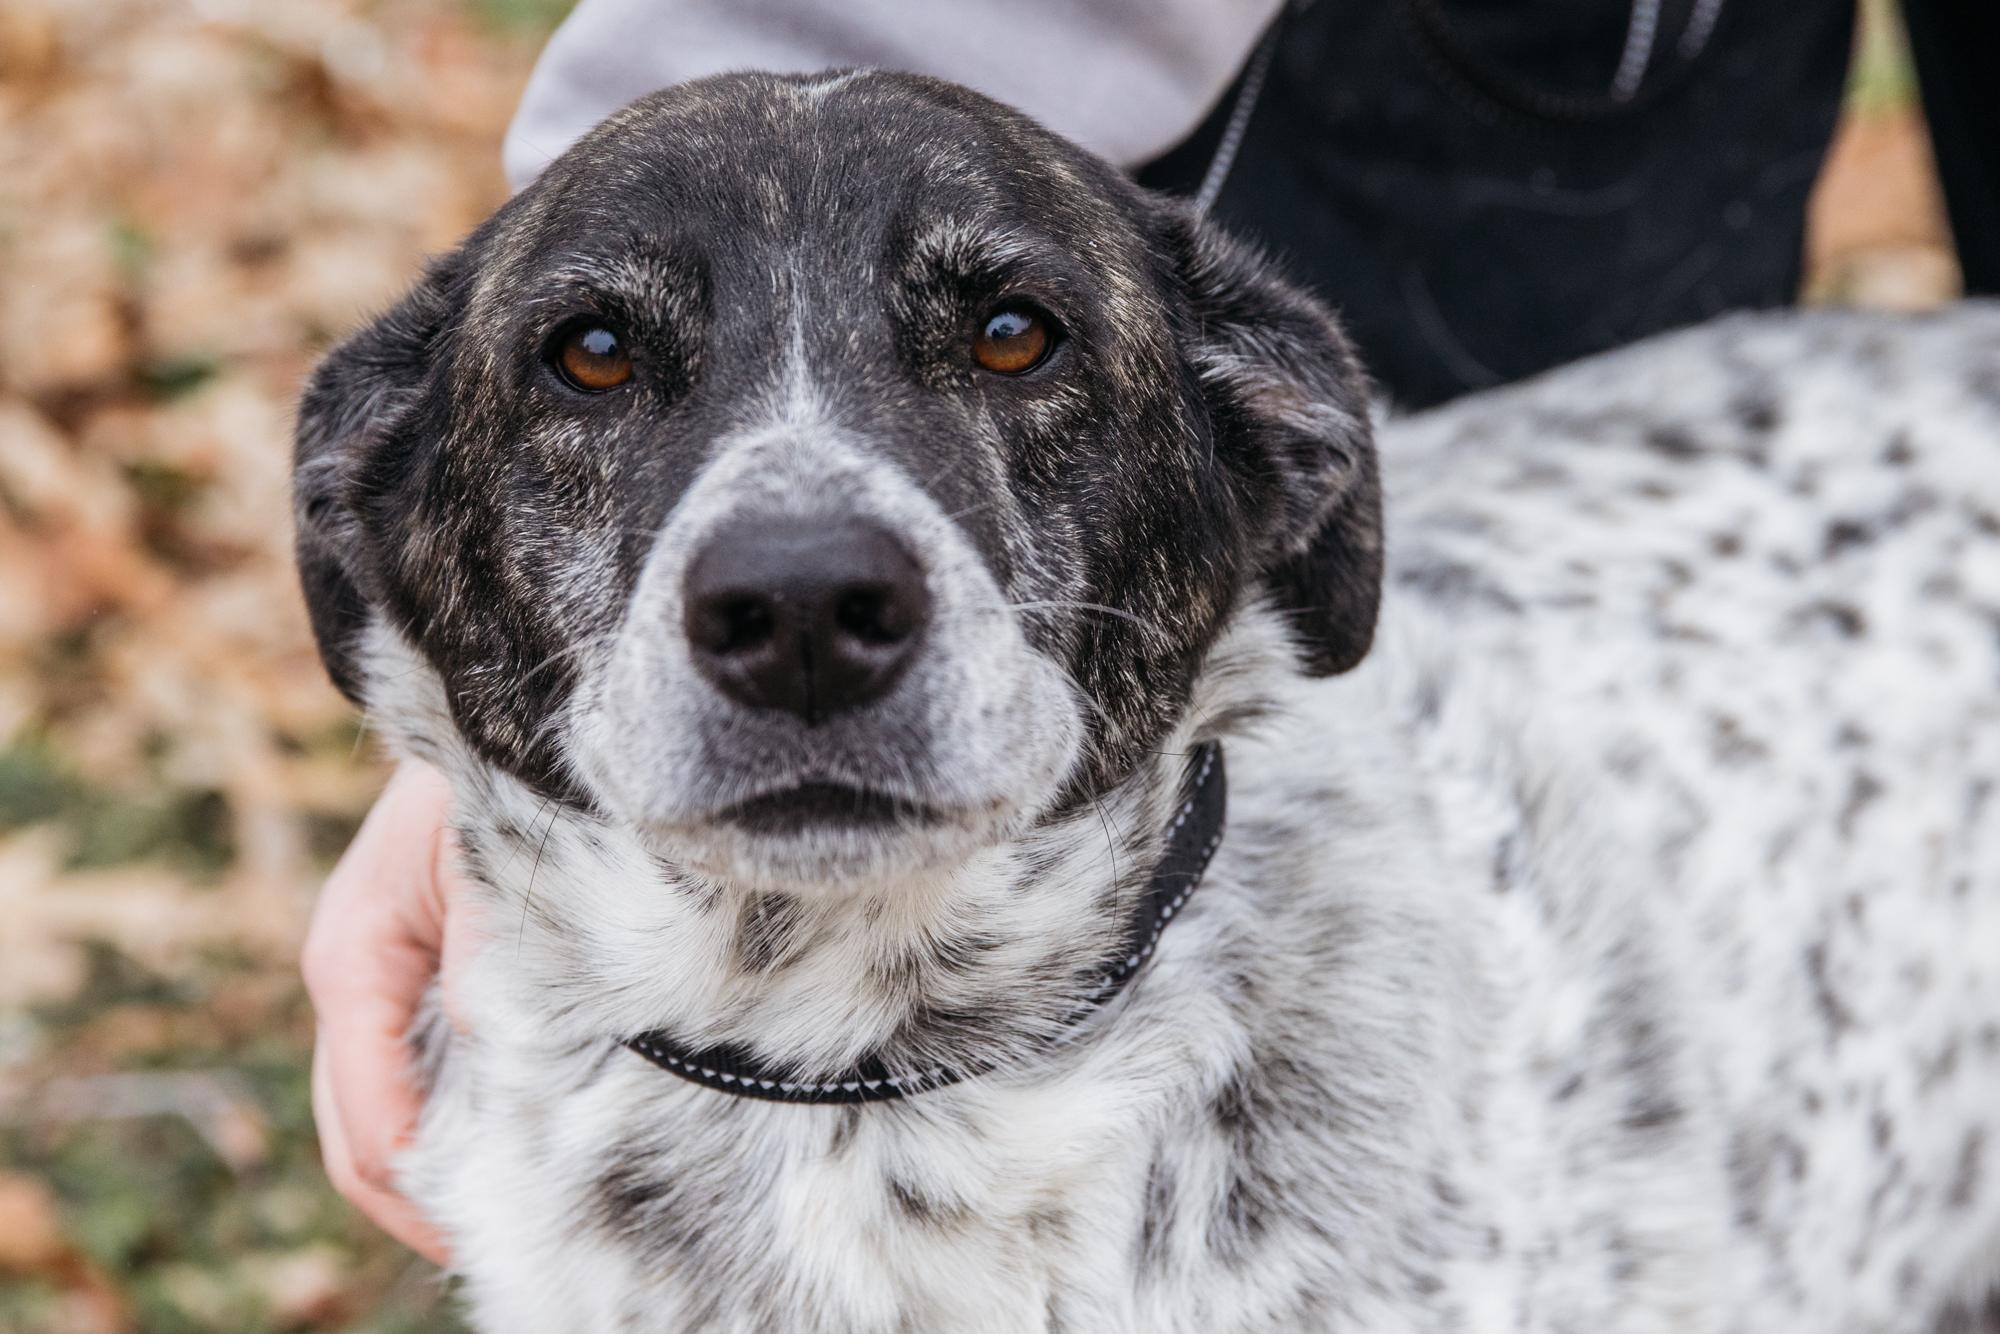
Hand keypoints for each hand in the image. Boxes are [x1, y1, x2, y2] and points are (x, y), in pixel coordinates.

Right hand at [302, 759, 478, 1264]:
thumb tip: (489, 1049)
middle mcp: (353, 983)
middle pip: (356, 1134)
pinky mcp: (416, 986)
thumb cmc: (488, 783)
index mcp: (352, 957)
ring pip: (381, 1118)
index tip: (478, 1225)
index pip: (365, 1108)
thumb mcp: (483, 860)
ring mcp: (379, 990)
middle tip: (492, 1245)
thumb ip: (483, 952)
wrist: (502, 721)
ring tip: (503, 1222)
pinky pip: (417, 1081)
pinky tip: (504, 1156)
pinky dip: (447, 1130)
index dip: (416, 1180)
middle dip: (415, 1198)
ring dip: (429, 1174)